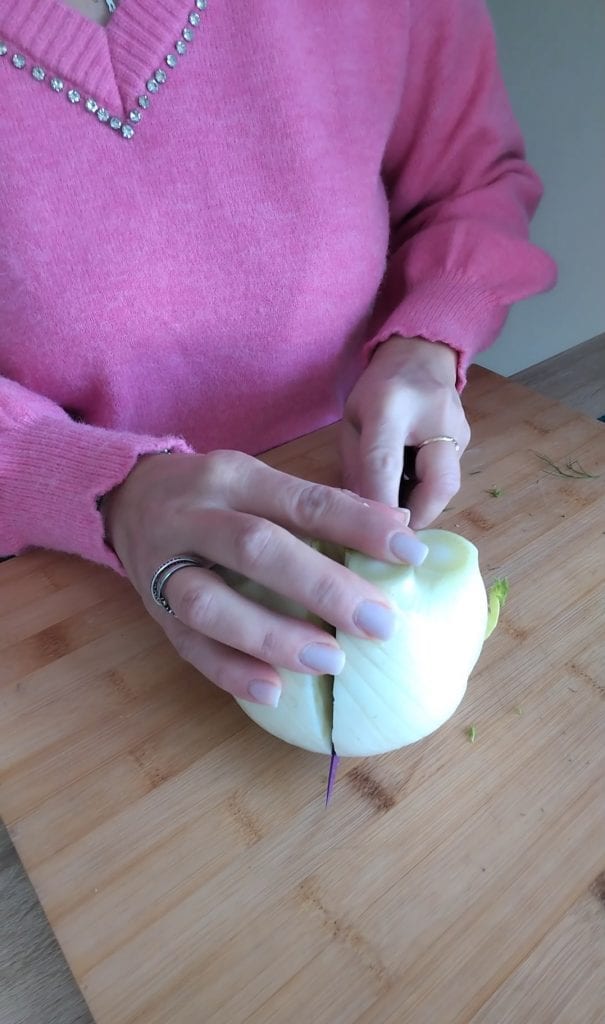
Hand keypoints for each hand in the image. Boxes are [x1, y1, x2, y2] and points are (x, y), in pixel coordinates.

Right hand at [104, 450, 428, 705]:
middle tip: (379, 622)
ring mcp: (166, 565)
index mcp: (233, 477)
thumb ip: (317, 505)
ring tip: (330, 661)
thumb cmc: (213, 494)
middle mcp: (195, 516)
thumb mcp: (258, 481)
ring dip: (271, 635)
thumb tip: (396, 531)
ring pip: (209, 601)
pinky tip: (272, 692)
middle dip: (322, 586)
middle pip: (255, 547)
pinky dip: (229, 670)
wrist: (123, 498)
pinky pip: (186, 644)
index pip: (302, 500)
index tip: (410, 553)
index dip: (358, 526)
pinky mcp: (152, 608)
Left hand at [341, 336, 469, 527]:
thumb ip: (356, 468)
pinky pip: (447, 477)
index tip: (374, 538)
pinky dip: (427, 489)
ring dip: (421, 503)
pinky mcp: (469, 440)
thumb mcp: (353, 420)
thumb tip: (362, 518)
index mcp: (390, 407)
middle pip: (440, 484)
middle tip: (395, 528)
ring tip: (398, 496)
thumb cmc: (378, 390)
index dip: (381, 504)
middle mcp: (433, 418)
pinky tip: (411, 479)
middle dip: (418, 516)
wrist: (422, 354)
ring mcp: (458, 429)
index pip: (385, 464)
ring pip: (447, 486)